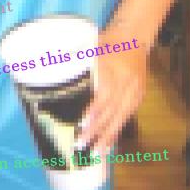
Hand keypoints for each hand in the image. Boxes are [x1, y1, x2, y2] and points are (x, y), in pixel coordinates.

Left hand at [79, 29, 147, 155]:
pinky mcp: (139, 96)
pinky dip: (117, 130)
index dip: (94, 110)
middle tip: (81, 144)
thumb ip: (78, 62)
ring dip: (108, 135)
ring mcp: (135, 89)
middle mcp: (126, 80)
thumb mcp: (91, 45)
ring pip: (121, 116)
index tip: (82, 123)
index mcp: (112, 66)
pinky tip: (109, 144)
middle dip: (97, 129)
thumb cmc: (107, 40)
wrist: (135, 36)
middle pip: (111, 108)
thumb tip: (50, 75)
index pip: (104, 92)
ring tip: (96, 152)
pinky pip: (127, 116)